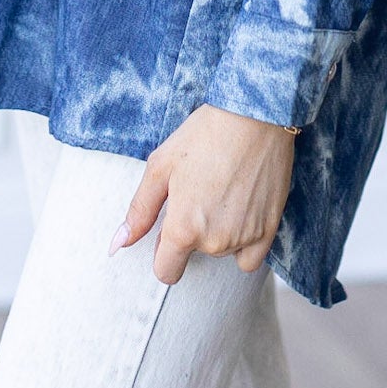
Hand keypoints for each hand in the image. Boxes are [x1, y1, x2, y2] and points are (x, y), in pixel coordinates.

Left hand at [110, 102, 296, 284]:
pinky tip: (243, 211)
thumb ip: (139, 211)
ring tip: (224, 190)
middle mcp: (214, 242)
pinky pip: (250, 258)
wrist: (255, 115)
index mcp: (183, 229)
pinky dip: (245, 242)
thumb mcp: (160, 166)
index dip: (163, 251)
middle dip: (193, 232)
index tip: (172, 226)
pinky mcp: (269, 230)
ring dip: (219, 232)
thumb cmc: (204, 135)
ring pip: (223, 252)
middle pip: (196, 255)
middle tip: (201, 191)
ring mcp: (244, 238)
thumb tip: (117, 245)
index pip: (166, 272)